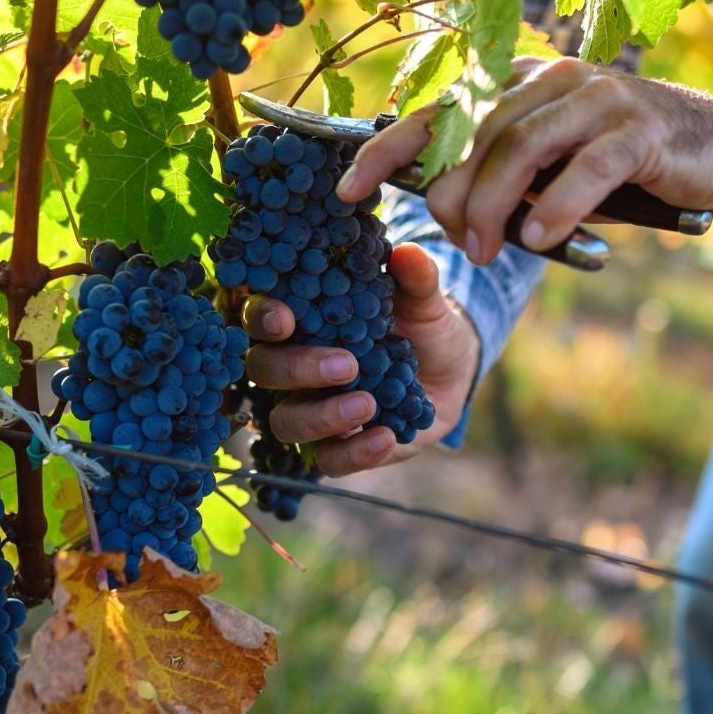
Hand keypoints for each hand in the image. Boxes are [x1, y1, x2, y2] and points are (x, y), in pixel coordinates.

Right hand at [240, 243, 479, 475]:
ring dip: (322, 416)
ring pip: (286, 422)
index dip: (263, 318)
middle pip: (263, 371)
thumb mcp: (423, 301)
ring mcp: (313, 409)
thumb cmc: (422, 326)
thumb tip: (407, 254)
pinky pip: (328, 460)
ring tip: (368, 404)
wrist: (452, 372)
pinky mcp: (338, 446)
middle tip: (346, 365)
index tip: (286, 319)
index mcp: (304, 320)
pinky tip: (385, 437)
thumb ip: (415, 280)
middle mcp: (296, 366)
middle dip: (297, 369)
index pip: (260, 316)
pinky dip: (354, 453)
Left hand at [336, 58, 712, 265]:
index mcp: (521, 83)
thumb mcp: (557, 172)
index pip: (438, 111)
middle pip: (473, 135)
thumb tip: (441, 214)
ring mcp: (597, 96)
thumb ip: (505, 181)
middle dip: (451, 196)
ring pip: (519, 148)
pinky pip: (582, 167)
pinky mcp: (639, 126)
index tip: (344, 190)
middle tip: (458, 244)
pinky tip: (542, 238)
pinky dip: (556, 206)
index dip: (386, 148)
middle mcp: (551, 78)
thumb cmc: (631, 171)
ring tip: (486, 250)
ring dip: (493, 207)